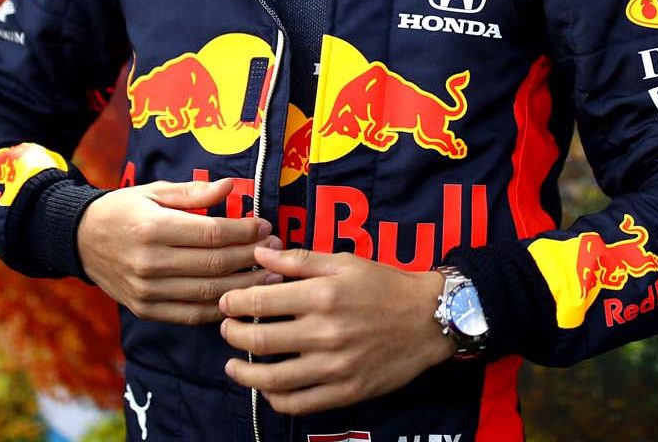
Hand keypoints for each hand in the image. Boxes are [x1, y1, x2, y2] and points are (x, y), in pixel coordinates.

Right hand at [76, 178, 279, 323]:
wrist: (81, 240)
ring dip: (245, 285)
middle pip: (214, 264)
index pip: (211, 233)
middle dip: (252, 258)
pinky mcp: (146, 309)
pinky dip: (220, 309)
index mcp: (152, 228)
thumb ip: (193, 192)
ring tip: (271, 276)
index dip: (243, 231)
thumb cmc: (123, 210)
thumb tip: (230, 187)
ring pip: (208, 293)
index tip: (265, 226)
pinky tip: (241, 297)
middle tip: (277, 250)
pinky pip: (192, 314)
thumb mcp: (154, 191)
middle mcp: (149, 262)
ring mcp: (147, 291)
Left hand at [217, 245, 455, 414]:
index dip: (234, 302)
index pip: (260, 301)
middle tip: (227, 329)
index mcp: (323, 295)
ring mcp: (334, 367)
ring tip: (233, 366)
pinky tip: (267, 388)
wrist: (430, 319)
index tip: (227, 302)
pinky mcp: (345, 392)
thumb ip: (300, 260)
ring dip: (244, 373)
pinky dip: (274, 399)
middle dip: (232, 334)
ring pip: (272, 379)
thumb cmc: (386, 285)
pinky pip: (299, 404)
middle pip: (259, 340)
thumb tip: (260, 253)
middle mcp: (325, 333)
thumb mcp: (345, 262)